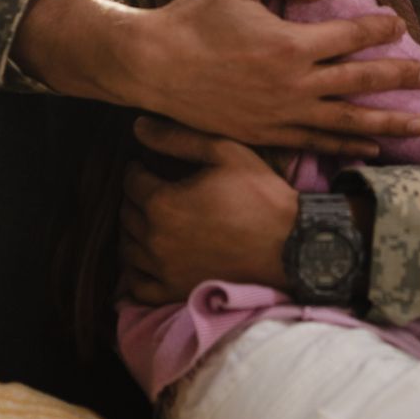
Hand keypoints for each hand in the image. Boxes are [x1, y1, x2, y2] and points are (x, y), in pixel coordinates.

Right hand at [120, 0, 419, 156]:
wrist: (153, 66)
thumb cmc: (193, 16)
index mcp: (290, 44)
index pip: (351, 35)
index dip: (380, 28)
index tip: (399, 25)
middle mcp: (293, 85)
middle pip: (361, 82)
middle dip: (400, 79)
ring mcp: (281, 115)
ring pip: (347, 122)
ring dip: (387, 124)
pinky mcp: (266, 135)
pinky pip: (317, 142)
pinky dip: (347, 145)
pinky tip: (370, 148)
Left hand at [120, 117, 295, 303]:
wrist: (292, 246)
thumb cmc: (261, 196)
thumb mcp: (225, 153)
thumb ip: (178, 138)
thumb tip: (138, 126)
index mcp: (164, 203)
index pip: (132, 182)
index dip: (137, 169)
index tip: (145, 165)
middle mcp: (156, 239)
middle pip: (127, 214)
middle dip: (135, 198)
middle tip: (149, 189)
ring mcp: (164, 270)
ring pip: (128, 248)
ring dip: (133, 231)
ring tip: (149, 219)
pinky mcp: (176, 292)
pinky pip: (138, 286)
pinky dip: (135, 271)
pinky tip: (146, 258)